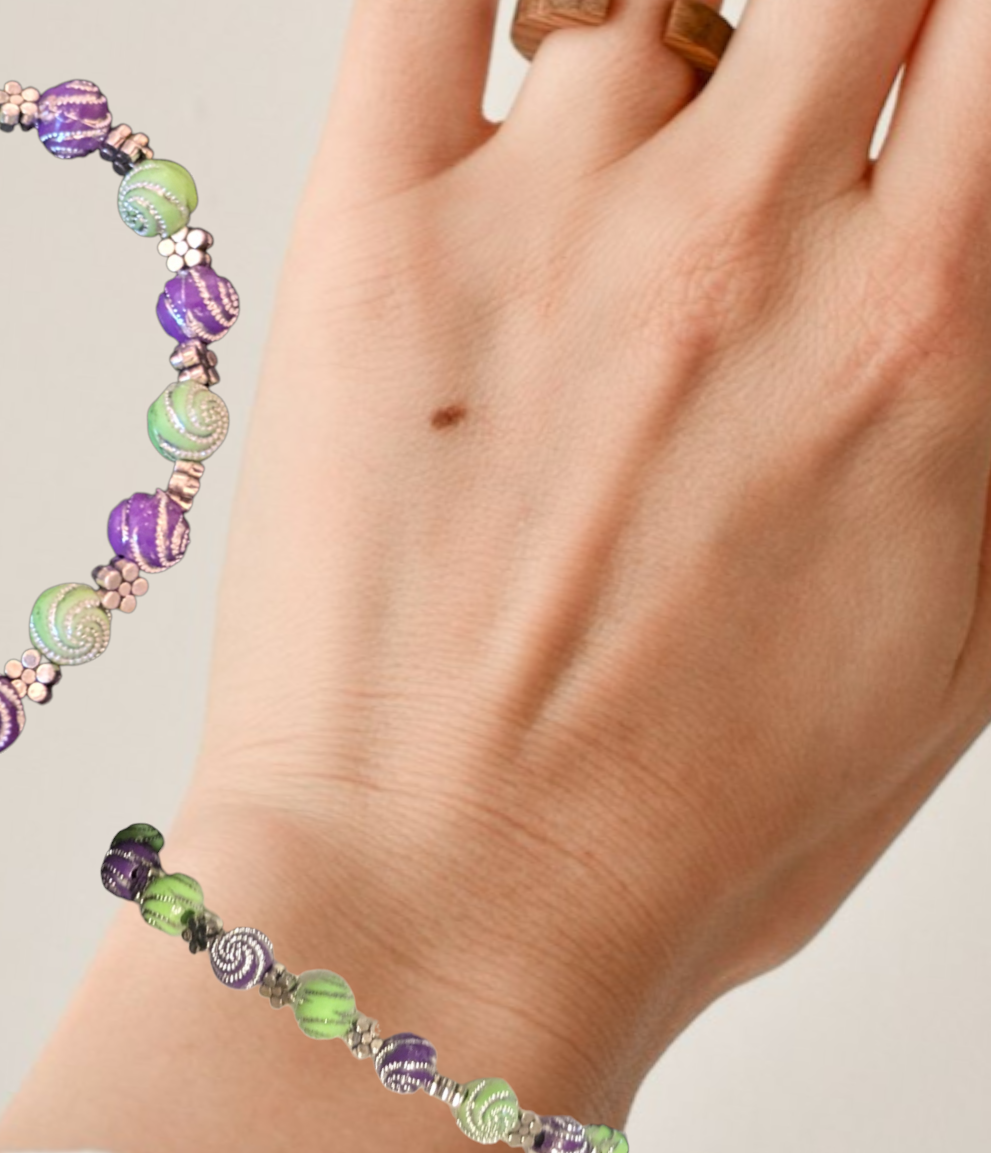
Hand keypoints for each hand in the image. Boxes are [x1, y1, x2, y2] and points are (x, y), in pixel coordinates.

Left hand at [0, 0, 990, 1152]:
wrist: (449, 916)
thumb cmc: (686, 840)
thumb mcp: (949, 646)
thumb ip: (985, 418)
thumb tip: (969, 290)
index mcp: (940, 333)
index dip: (959, 55)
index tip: (917, 91)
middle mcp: (760, 238)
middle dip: (832, 30)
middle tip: (773, 118)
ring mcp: (554, 228)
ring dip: (649, 34)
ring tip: (616, 128)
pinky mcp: (372, 254)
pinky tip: (503, 30)